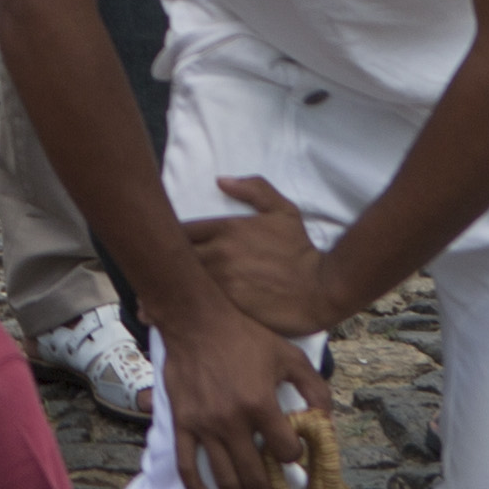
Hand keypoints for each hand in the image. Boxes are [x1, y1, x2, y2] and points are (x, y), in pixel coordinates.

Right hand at [150, 291, 324, 488]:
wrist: (196, 321)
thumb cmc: (245, 337)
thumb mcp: (290, 357)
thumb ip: (315, 389)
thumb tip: (327, 423)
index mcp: (261, 404)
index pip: (285, 452)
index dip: (294, 458)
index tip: (294, 455)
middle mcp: (232, 421)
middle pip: (255, 477)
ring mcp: (205, 426)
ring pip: (225, 478)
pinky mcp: (183, 424)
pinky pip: (186, 466)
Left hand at [183, 170, 348, 339]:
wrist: (320, 289)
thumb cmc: (300, 250)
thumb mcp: (283, 211)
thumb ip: (254, 189)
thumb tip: (221, 180)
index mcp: (227, 229)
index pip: (181, 229)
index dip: (175, 237)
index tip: (174, 245)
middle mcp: (219, 254)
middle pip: (177, 255)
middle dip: (170, 260)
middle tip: (169, 268)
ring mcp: (222, 282)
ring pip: (184, 279)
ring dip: (178, 281)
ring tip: (172, 288)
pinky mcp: (227, 307)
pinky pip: (199, 302)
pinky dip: (191, 301)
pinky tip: (187, 306)